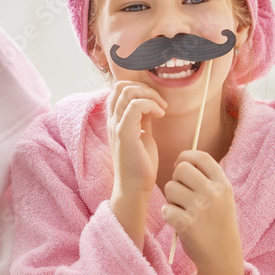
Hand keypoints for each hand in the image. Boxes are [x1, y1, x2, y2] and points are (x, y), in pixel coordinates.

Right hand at [108, 81, 166, 196]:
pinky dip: (151, 104)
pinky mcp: (124, 132)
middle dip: (145, 88)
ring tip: (161, 108)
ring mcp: (116, 125)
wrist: (134, 187)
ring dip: (149, 95)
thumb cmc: (140, 165)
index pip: (119, 90)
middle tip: (160, 102)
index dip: (139, 88)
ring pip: (127, 92)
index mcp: (115, 120)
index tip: (156, 101)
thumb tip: (151, 105)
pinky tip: (160, 114)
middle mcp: (112, 120)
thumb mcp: (143, 135)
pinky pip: (135, 105)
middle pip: (121, 87)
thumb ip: (143, 119)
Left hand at [161, 150, 243, 273]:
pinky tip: (179, 222)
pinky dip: (168, 215)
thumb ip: (206, 178)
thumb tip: (181, 160)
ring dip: (171, 199)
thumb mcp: (222, 197)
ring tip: (183, 210)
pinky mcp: (187, 224)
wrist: (222, 255)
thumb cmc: (217, 222)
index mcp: (223, 184)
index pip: (200, 157)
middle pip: (181, 168)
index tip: (180, 166)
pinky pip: (165, 208)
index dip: (185, 157)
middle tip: (182, 195)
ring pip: (170, 187)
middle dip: (176, 180)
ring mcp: (200, 208)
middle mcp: (213, 193)